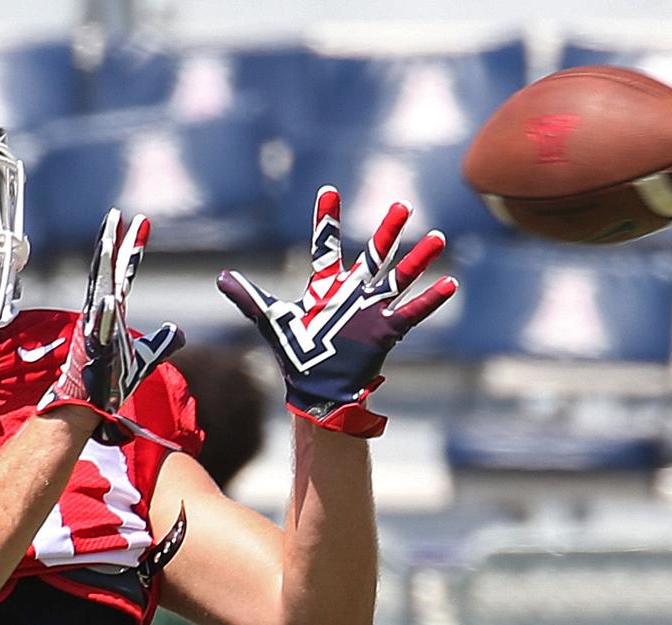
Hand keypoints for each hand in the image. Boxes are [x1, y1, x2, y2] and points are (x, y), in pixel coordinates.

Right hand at [39, 209, 184, 444]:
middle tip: (117, 214)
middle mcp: (100, 313)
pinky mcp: (92, 347)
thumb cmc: (111, 378)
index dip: (133, 248)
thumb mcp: (145, 357)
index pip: (125, 272)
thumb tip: (180, 332)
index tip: (142, 223)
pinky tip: (111, 298)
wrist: (87, 402)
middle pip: (107, 271)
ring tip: (107, 242)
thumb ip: (163, 343)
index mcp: (113, 312)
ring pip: (98, 291)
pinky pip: (99, 327)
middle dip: (112, 242)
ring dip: (102, 268)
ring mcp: (94, 327)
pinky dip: (104, 314)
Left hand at [217, 185, 456, 437]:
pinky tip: (450, 283)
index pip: (326, 244)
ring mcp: (371, 310)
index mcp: (325, 285)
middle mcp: (352, 292)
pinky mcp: (385, 331)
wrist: (314, 387)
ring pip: (398, 277)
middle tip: (402, 205)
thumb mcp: (270, 319)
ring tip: (437, 239)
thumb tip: (220, 276)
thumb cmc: (294, 354)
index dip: (326, 218)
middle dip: (387, 231)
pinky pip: (412, 312)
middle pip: (374, 254)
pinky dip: (430, 299)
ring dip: (417, 259)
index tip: (328, 190)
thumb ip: (248, 297)